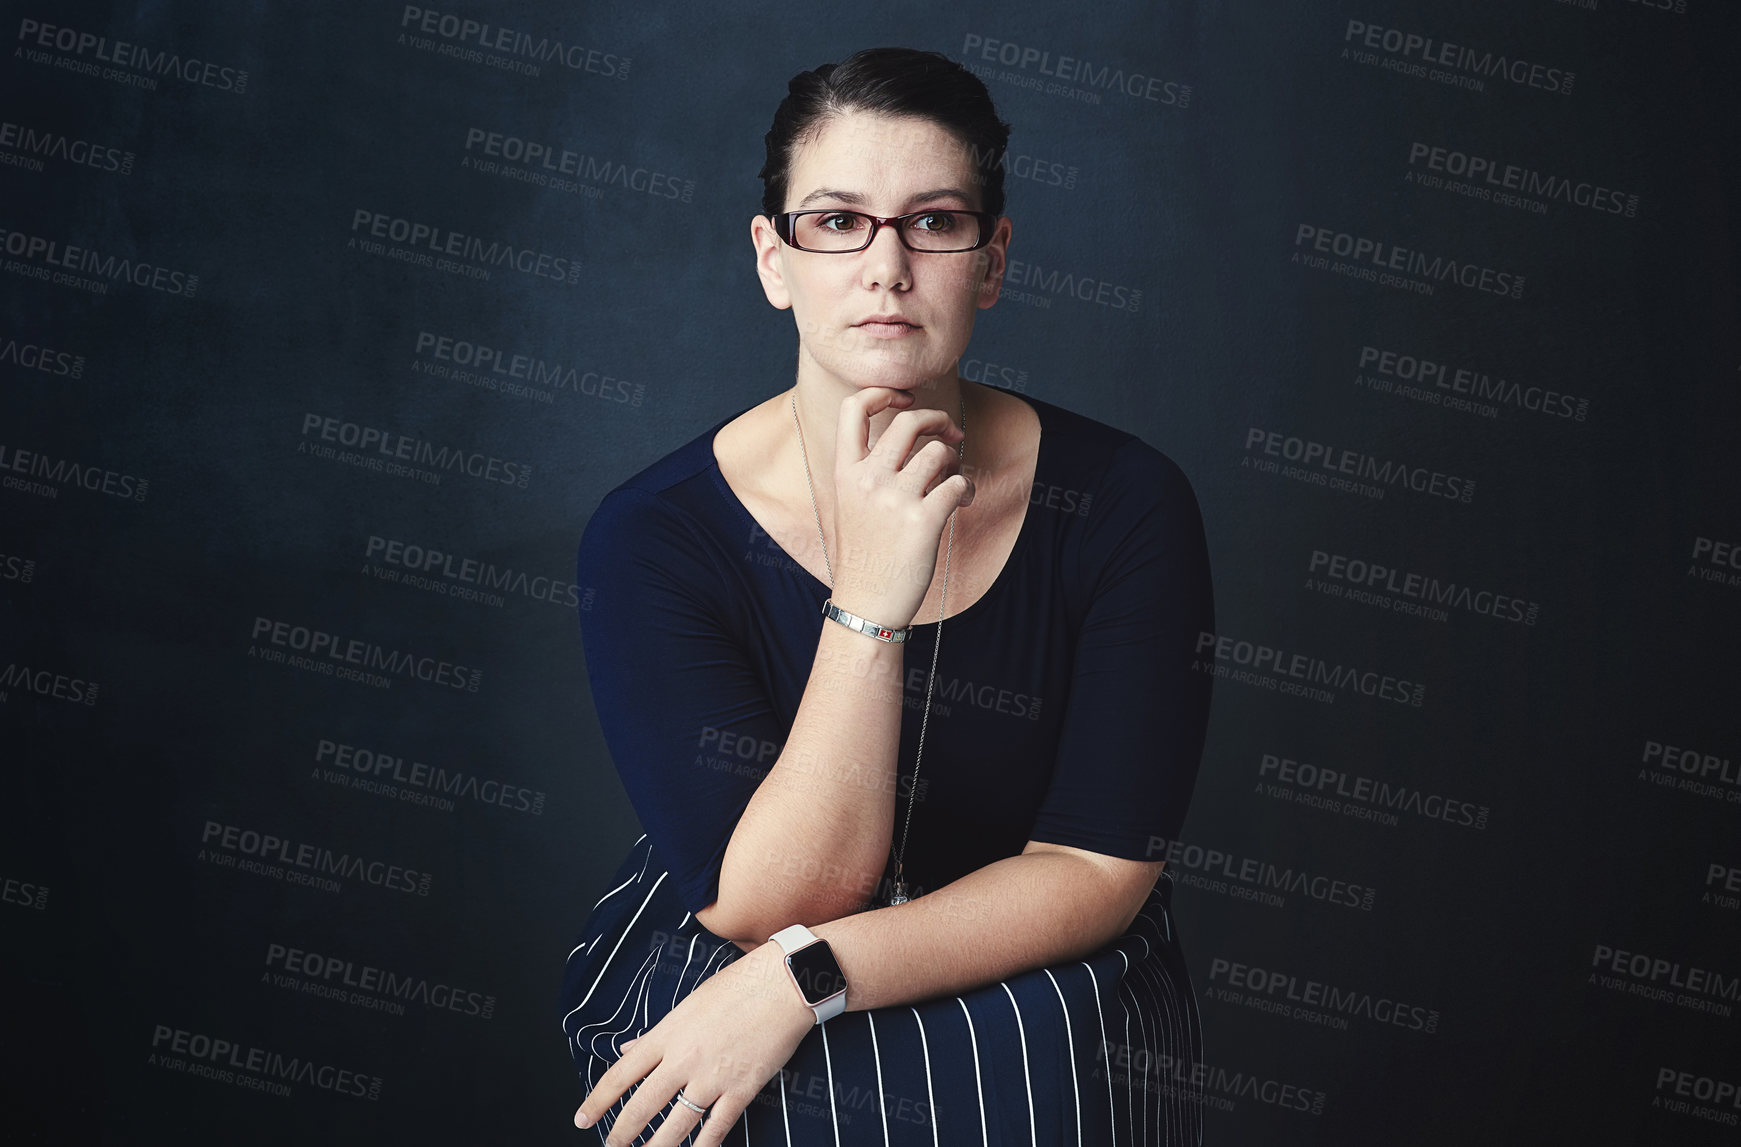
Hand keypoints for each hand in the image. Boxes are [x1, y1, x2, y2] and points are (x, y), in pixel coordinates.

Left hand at [573, 941, 817, 1145]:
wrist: (784, 984)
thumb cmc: (738, 986)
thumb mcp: (690, 1004)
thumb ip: (658, 1032)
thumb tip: (628, 1048)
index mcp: (668, 1034)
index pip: (621, 1074)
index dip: (597, 1101)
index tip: (582, 1118)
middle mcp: (684, 1059)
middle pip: (642, 1105)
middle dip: (621, 1133)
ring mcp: (713, 1077)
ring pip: (676, 1124)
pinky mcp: (741, 1089)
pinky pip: (717, 1127)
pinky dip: (704, 1146)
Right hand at [827, 386, 974, 628]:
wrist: (866, 605)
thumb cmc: (864, 555)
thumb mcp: (850, 505)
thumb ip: (868, 470)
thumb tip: (909, 438)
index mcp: (845, 473)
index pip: (854, 408)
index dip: (883, 392)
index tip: (905, 400)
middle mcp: (867, 480)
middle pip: (908, 422)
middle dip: (937, 419)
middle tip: (950, 434)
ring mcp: (895, 500)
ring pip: (938, 452)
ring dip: (956, 461)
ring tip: (955, 480)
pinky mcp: (923, 521)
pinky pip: (958, 484)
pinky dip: (969, 489)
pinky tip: (965, 502)